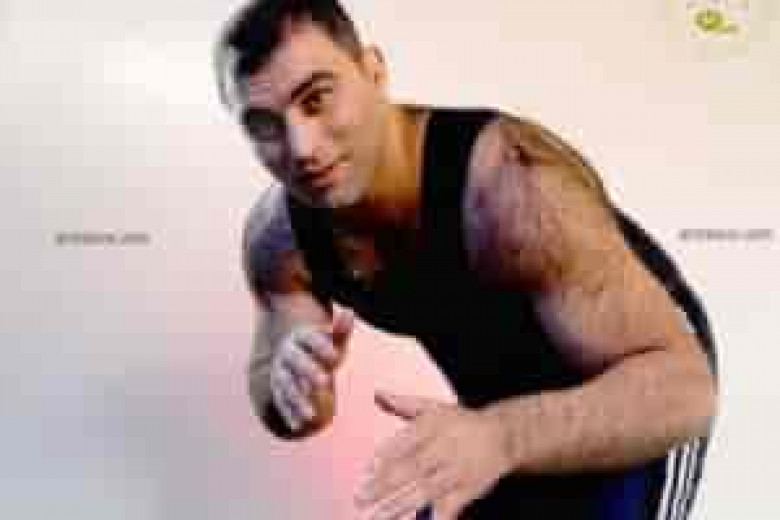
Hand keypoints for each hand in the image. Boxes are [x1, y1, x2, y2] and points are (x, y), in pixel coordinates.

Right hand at [270, 309, 353, 431]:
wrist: (292, 353)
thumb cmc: (319, 347)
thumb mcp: (330, 337)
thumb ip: (341, 329)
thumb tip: (350, 312)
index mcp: (301, 337)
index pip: (311, 340)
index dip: (323, 347)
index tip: (336, 357)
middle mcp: (288, 354)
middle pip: (297, 363)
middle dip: (310, 371)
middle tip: (325, 382)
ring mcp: (280, 372)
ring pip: (287, 387)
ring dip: (298, 400)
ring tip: (312, 416)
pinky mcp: (277, 389)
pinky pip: (281, 403)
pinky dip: (289, 414)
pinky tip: (298, 427)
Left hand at [355, 391, 511, 519]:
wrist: (503, 436)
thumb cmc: (461, 422)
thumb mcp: (435, 406)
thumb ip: (404, 403)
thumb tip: (378, 394)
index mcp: (433, 425)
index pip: (405, 441)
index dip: (384, 456)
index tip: (366, 471)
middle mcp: (445, 448)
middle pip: (412, 468)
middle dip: (385, 485)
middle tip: (361, 497)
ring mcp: (457, 471)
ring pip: (426, 491)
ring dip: (400, 505)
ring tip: (376, 516)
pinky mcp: (468, 491)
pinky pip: (449, 508)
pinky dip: (435, 518)